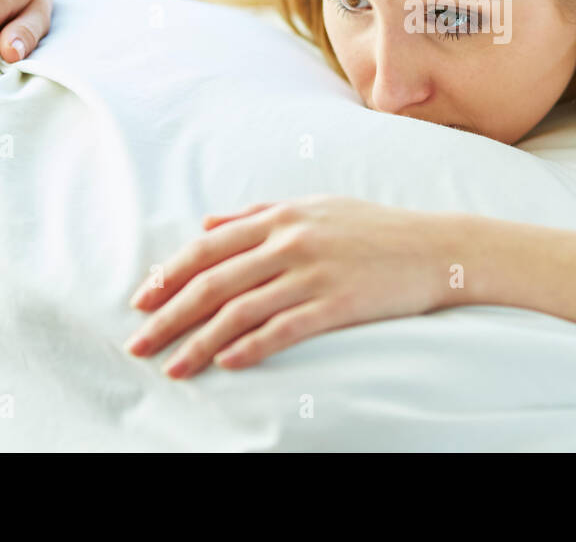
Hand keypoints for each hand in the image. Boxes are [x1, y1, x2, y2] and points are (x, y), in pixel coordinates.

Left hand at [124, 195, 452, 377]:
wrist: (436, 247)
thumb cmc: (374, 228)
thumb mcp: (314, 208)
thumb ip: (258, 214)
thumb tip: (207, 223)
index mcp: (281, 217)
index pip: (208, 247)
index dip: (170, 275)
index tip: (142, 301)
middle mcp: (291, 242)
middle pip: (213, 281)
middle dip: (169, 315)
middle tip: (139, 344)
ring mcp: (314, 272)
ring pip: (240, 310)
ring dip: (200, 342)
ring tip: (175, 367)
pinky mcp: (338, 303)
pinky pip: (284, 329)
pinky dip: (251, 348)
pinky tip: (228, 364)